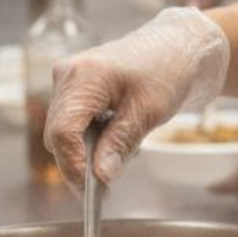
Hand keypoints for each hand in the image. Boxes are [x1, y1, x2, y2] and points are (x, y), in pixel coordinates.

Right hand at [44, 7, 230, 187]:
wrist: (179, 45)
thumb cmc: (168, 68)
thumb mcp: (148, 111)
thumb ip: (120, 145)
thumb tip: (99, 178)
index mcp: (82, 76)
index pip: (62, 132)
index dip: (73, 166)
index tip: (94, 191)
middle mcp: (67, 75)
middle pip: (58, 134)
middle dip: (82, 162)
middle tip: (109, 185)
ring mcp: (69, 80)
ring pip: (65, 132)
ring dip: (89, 150)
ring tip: (126, 148)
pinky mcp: (76, 88)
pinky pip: (74, 123)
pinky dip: (93, 137)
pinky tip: (119, 134)